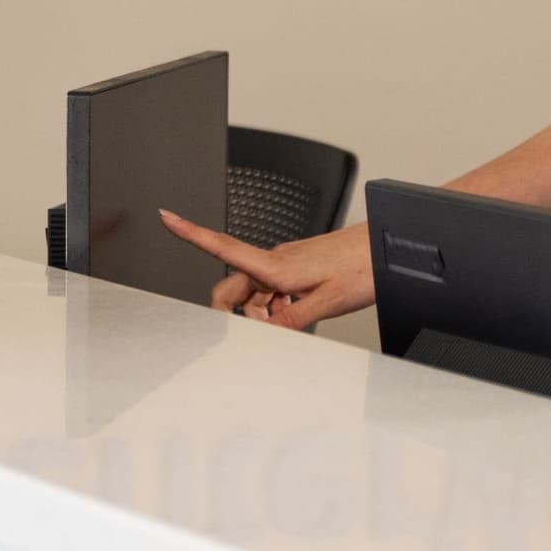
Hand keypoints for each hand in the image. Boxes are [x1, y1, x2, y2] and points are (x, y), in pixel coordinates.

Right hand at [156, 212, 373, 331]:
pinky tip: (295, 311)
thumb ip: (291, 319)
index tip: (166, 217)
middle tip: (252, 330)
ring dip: (258, 311)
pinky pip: (271, 287)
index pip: (224, 247)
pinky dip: (274, 304)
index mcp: (278, 266)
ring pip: (254, 290)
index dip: (191, 233)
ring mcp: (287, 262)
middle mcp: (277, 259)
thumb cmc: (362, 267)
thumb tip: (264, 332)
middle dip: (232, 309)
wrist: (385, 248)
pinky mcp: (297, 266)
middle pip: (233, 283)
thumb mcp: (326, 304)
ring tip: (286, 323)